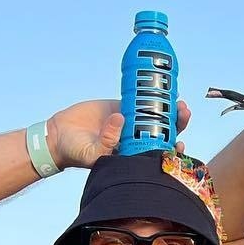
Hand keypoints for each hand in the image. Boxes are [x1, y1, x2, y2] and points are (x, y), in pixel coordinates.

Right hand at [46, 96, 191, 170]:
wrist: (60, 135)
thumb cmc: (75, 152)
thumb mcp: (90, 153)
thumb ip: (106, 142)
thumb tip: (121, 120)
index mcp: (133, 156)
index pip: (158, 155)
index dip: (173, 150)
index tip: (180, 144)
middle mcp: (136, 140)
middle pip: (163, 133)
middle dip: (177, 124)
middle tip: (184, 112)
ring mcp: (131, 123)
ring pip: (155, 116)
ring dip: (169, 109)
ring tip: (178, 101)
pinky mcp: (122, 108)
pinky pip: (140, 100)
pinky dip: (151, 96)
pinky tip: (162, 88)